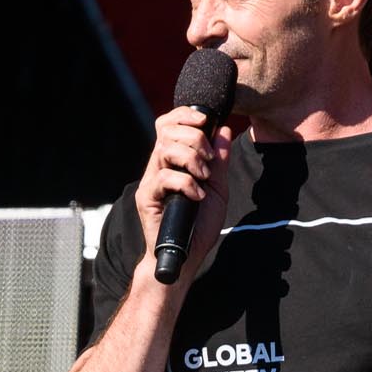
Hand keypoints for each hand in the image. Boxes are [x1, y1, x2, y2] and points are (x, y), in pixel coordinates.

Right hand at [133, 105, 233, 273]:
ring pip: (165, 150)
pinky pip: (164, 178)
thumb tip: (224, 130)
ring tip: (204, 177)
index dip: (184, 115)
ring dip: (191, 159)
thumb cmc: (199, 225)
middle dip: (195, 138)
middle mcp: (158, 167)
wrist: (186, 257)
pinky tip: (197, 196)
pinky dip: (186, 183)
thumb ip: (220, 161)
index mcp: (172, 161)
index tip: (205, 120)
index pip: (168, 124)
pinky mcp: (147, 199)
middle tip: (209, 159)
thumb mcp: (217, 188)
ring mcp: (151, 182)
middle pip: (167, 131)